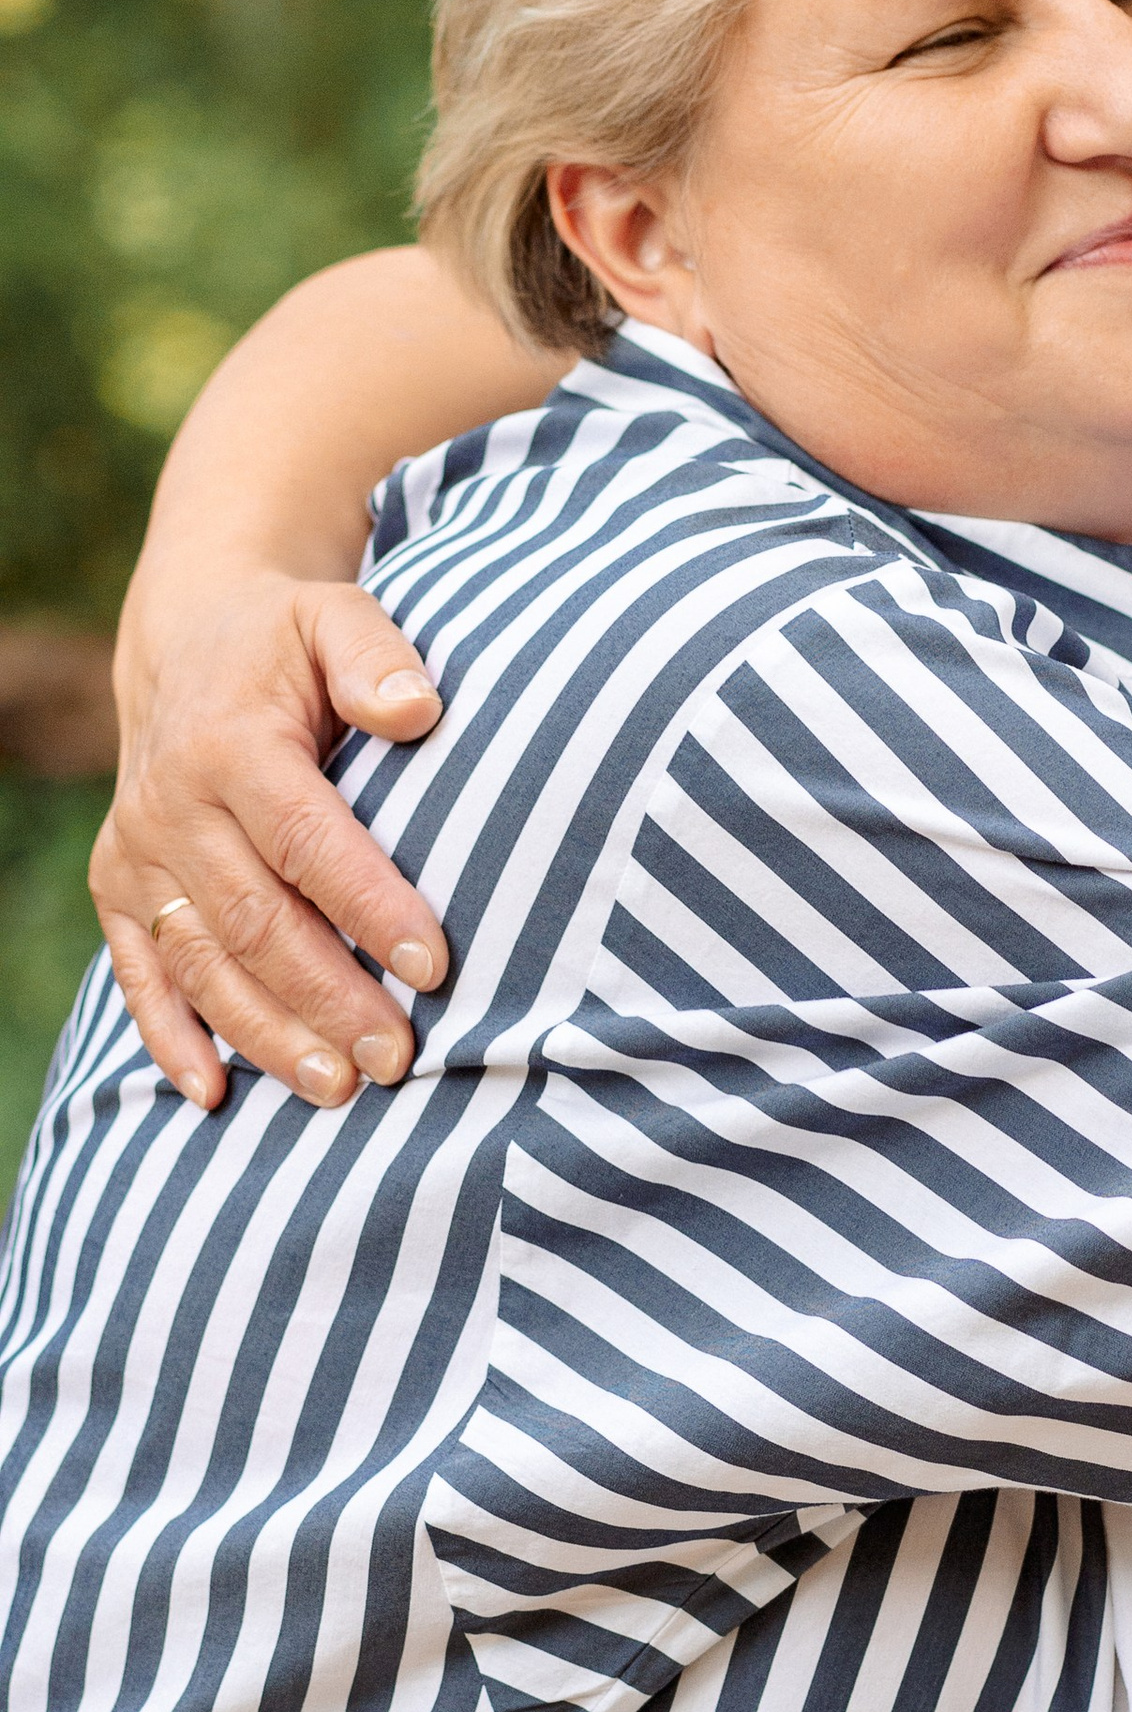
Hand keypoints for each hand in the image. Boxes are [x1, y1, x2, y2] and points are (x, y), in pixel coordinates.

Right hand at [93, 572, 448, 1112]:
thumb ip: (376, 656)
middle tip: (397, 1057)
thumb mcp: (335, 616)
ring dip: (266, 1033)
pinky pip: (139, 973)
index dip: (370, 906)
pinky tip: (214, 1095)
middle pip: (255, 920)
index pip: (308, 841)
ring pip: (202, 961)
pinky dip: (171, 1038)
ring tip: (337, 1088)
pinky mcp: (116, 889)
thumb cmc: (288, 642)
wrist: (188, 643)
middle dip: (327, 996)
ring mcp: (136, 854)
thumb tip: (418, 709)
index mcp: (231, 745)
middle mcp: (171, 806)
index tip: (435, 966)